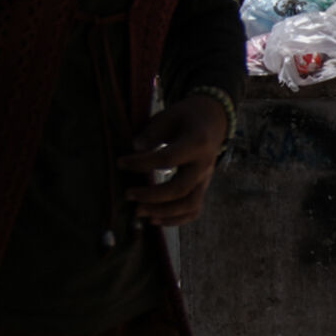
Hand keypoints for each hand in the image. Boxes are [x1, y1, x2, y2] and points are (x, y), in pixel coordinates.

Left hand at [121, 93, 229, 228]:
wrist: (214, 122)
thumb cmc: (187, 117)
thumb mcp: (169, 115)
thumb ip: (153, 132)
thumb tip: (135, 148)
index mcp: (197, 143)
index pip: (167, 159)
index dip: (142, 163)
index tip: (121, 163)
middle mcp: (204, 165)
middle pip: (180, 188)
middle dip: (152, 196)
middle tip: (128, 194)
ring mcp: (205, 179)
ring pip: (189, 205)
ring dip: (163, 213)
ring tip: (138, 212)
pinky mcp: (202, 188)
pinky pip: (193, 210)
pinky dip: (175, 220)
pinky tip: (154, 220)